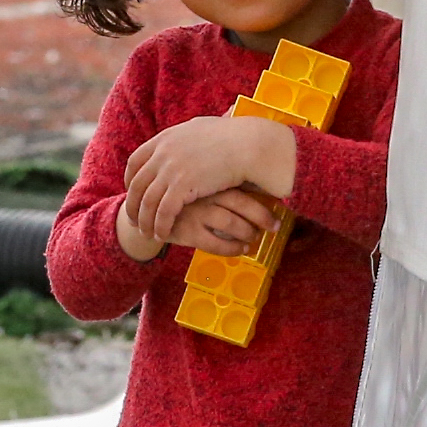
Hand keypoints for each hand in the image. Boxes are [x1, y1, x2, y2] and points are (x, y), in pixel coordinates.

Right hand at [115, 185, 281, 261]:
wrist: (148, 211)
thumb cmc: (183, 196)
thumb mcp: (197, 179)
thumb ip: (221, 178)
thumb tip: (259, 177)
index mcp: (209, 177)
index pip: (242, 185)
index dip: (262, 199)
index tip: (278, 210)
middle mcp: (204, 192)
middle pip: (240, 203)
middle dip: (262, 217)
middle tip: (273, 226)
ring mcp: (195, 212)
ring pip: (231, 223)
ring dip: (248, 233)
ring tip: (254, 238)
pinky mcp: (187, 231)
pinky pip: (216, 243)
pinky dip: (233, 248)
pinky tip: (240, 249)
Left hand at [123, 114, 294, 242]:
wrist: (248, 144)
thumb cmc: (234, 138)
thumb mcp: (201, 129)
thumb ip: (188, 135)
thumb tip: (190, 133)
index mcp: (165, 139)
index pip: (135, 162)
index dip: (130, 181)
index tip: (133, 193)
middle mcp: (163, 153)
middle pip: (137, 185)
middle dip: (133, 205)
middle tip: (134, 220)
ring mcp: (171, 169)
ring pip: (147, 201)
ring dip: (145, 221)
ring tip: (147, 234)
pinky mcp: (182, 186)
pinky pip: (164, 211)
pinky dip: (160, 225)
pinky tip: (162, 235)